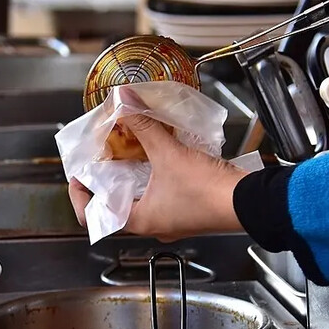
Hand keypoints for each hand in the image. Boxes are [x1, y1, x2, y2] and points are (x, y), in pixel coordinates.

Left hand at [68, 106, 249, 241]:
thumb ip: (143, 126)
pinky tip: (158, 155)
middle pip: (116, 206)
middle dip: (107, 181)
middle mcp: (154, 225)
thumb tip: (123, 102)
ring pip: (141, 200)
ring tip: (126, 153)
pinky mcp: (189, 210)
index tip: (78, 176)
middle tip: (102, 159)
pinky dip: (154, 176)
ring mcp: (172, 220)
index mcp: (140, 221)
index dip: (79, 197)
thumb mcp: (168, 154)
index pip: (93, 218)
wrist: (250, 202)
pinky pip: (162, 194)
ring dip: (131, 178)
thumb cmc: (208, 192)